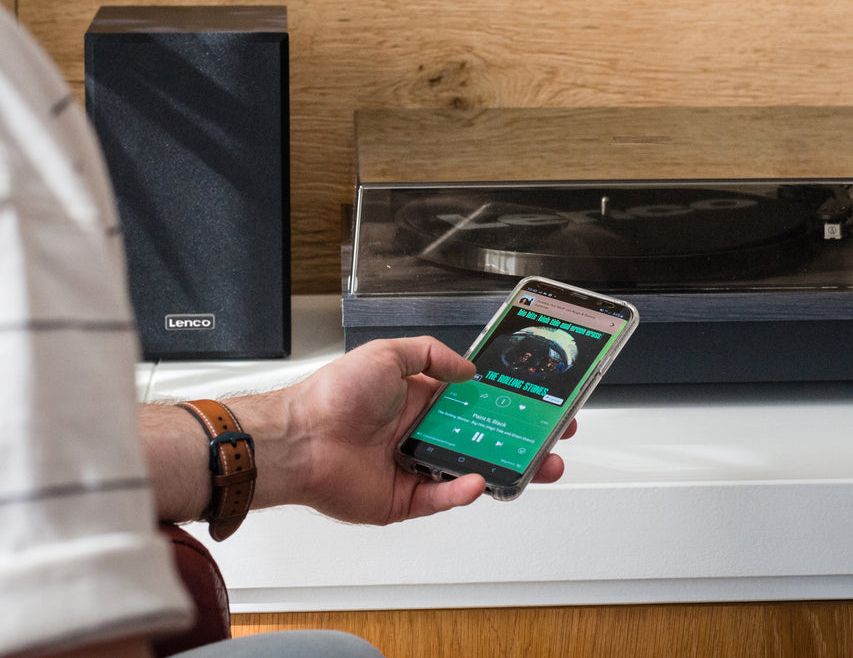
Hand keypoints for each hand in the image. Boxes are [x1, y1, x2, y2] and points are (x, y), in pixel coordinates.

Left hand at [235, 337, 573, 524]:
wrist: (300, 438)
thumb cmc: (332, 395)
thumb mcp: (387, 354)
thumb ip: (432, 356)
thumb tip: (468, 368)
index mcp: (418, 398)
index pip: (474, 401)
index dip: (505, 402)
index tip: (535, 400)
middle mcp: (419, 432)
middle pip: (481, 438)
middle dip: (520, 439)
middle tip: (552, 437)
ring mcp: (414, 467)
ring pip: (471, 470)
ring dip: (504, 469)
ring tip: (537, 465)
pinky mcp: (404, 499)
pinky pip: (443, 496)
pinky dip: (463, 490)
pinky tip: (478, 480)